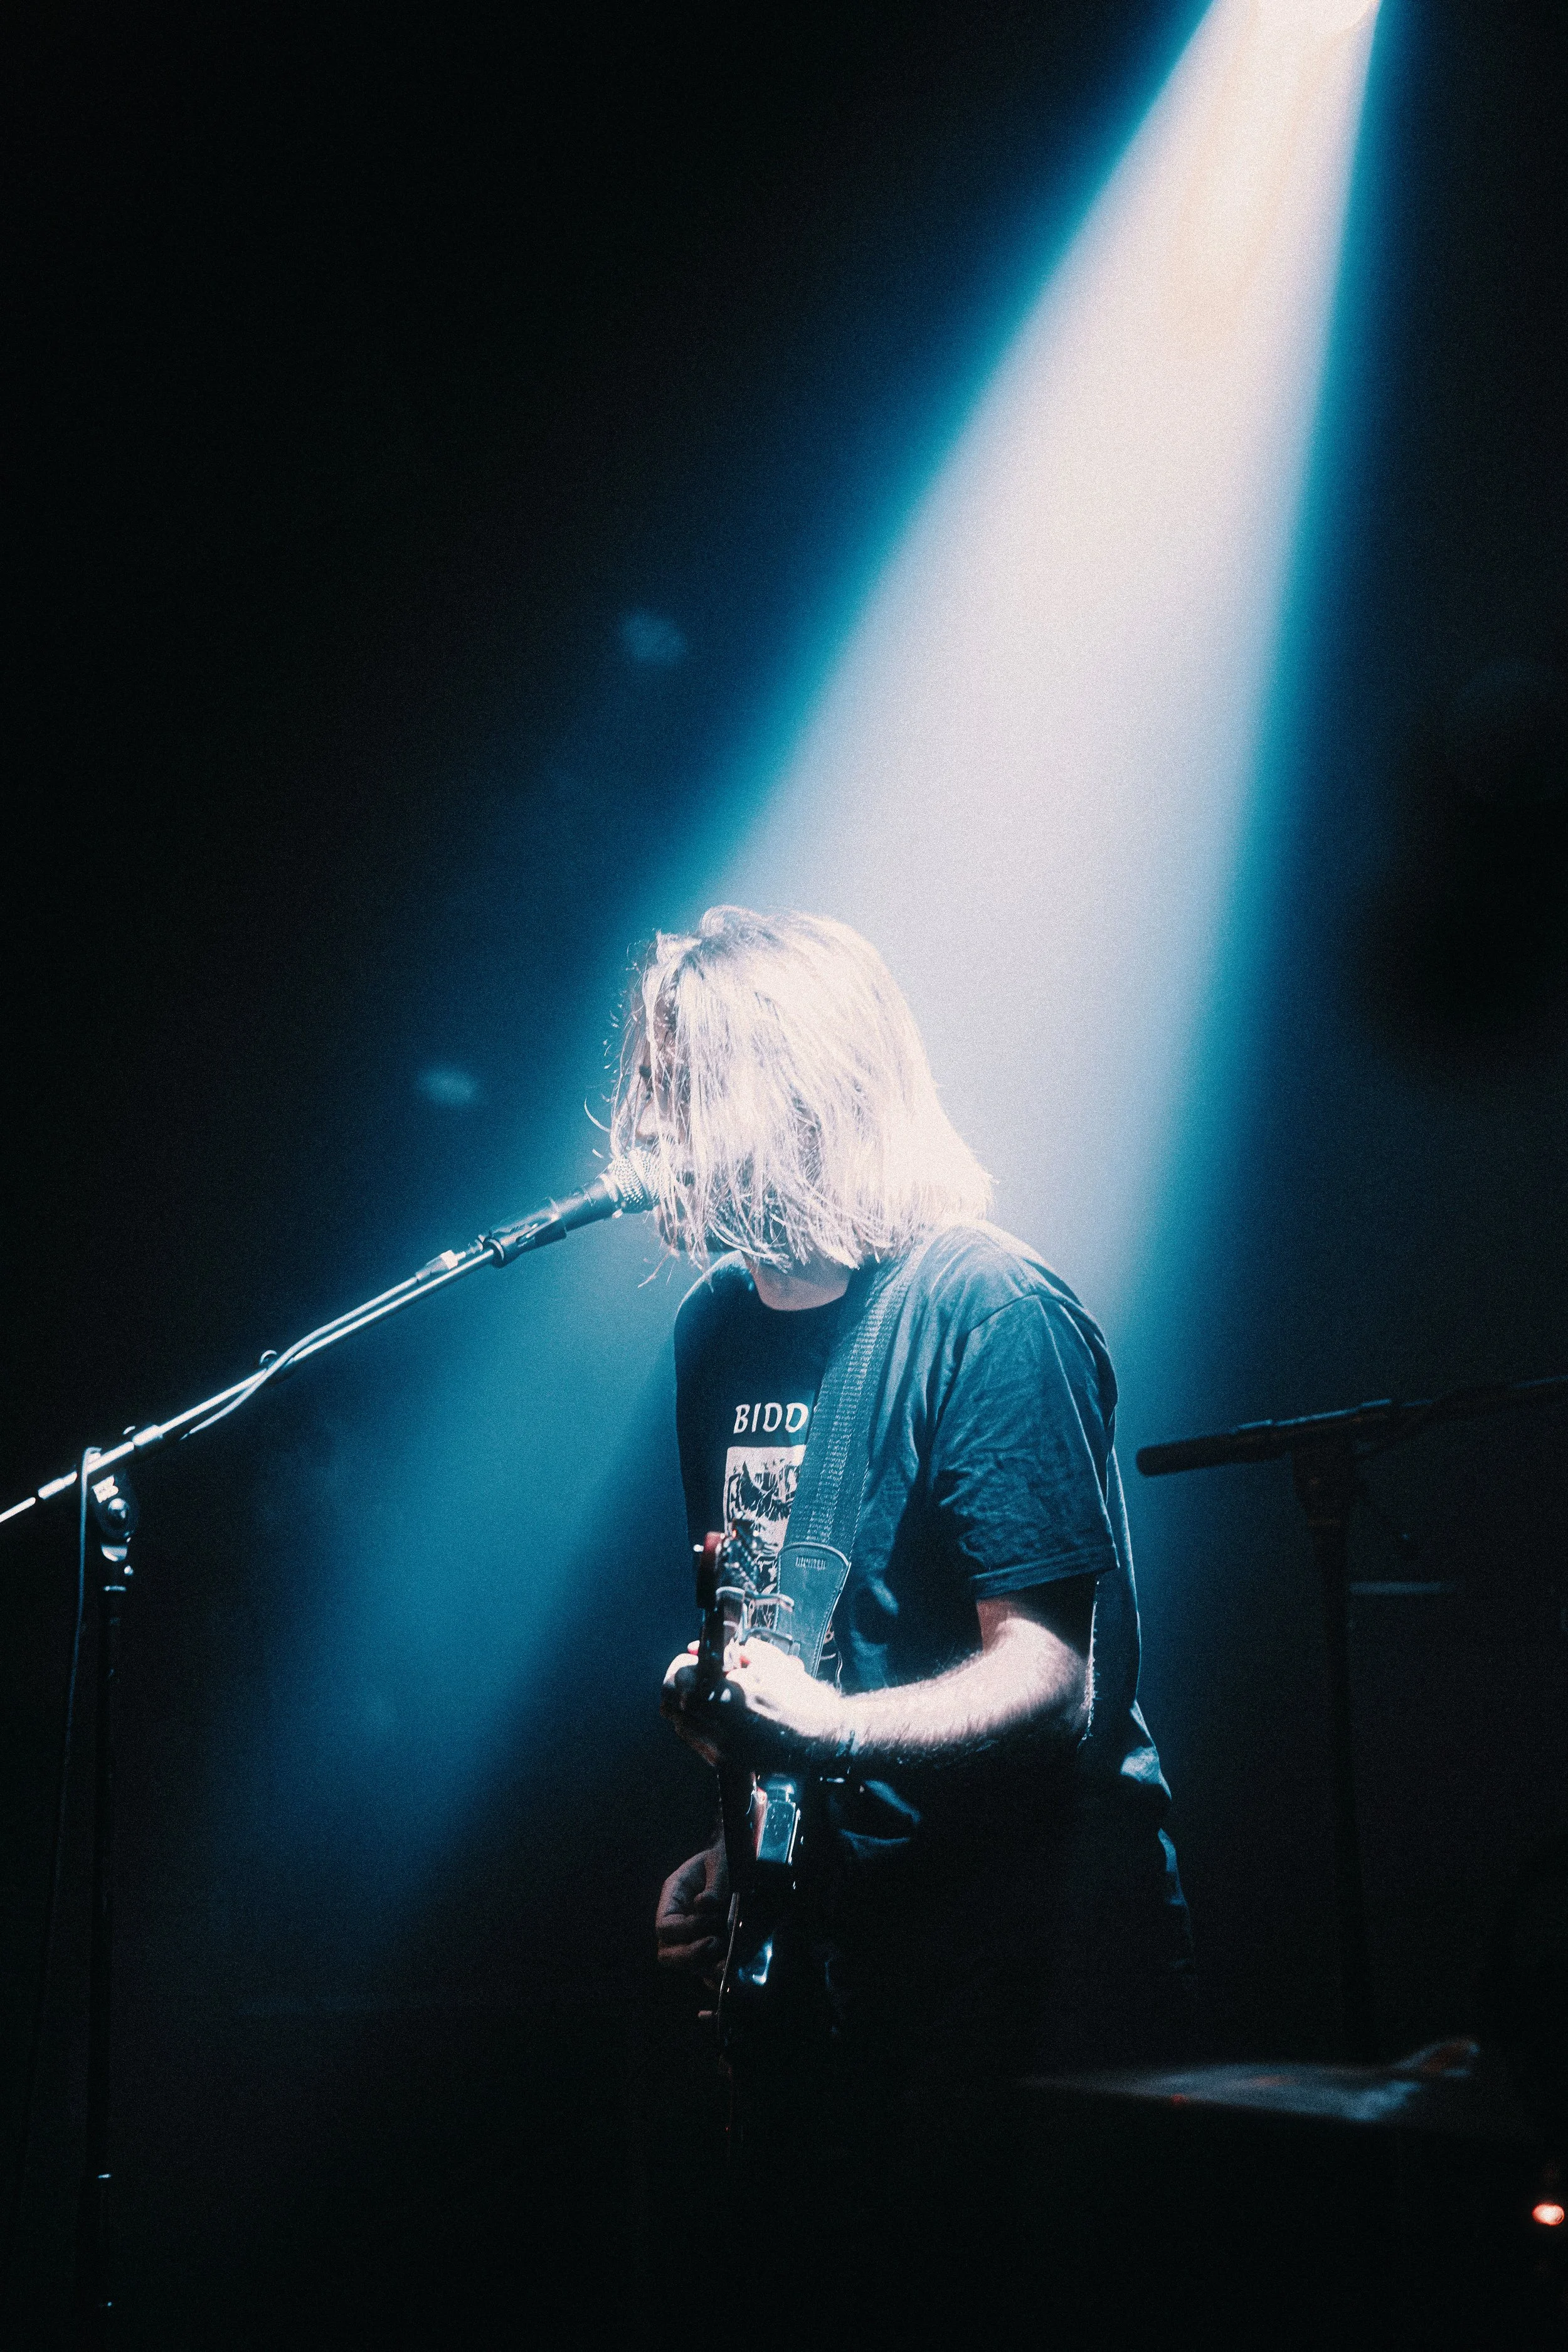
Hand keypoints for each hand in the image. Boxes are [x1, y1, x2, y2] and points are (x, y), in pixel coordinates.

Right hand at [655, 1843, 728, 1975]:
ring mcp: (692, 1937)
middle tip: (716, 1943)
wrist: (740, 1860)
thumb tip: (705, 1905)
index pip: (665, 1926)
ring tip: (728, 1956)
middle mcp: (679, 1921)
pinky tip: (731, 1968)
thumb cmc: (725, 1857)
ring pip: (686, 1966)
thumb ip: (715, 1883)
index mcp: (674, 1897)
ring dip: (705, 1965)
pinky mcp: (710, 1948)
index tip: (713, 1920)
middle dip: (689, 1955)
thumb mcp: (720, 1862)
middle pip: (667, 1953)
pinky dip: (716, 1976)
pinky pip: (706, 1970)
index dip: (686, 1929)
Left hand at [661, 1638, 846, 1764]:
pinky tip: (717, 1714)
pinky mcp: (729, 1763)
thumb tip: (706, 1648)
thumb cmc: (801, 1696)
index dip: (684, 1666)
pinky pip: (697, 1742)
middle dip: (677, 1686)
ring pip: (680, 1726)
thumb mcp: (770, 1661)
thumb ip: (734, 1651)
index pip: (678, 1680)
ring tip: (706, 1695)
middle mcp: (718, 1728)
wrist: (825, 1738)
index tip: (693, 1659)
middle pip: (670, 1705)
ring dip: (685, 1707)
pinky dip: (698, 1726)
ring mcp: (722, 1750)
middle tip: (694, 1676)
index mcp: (727, 1697)